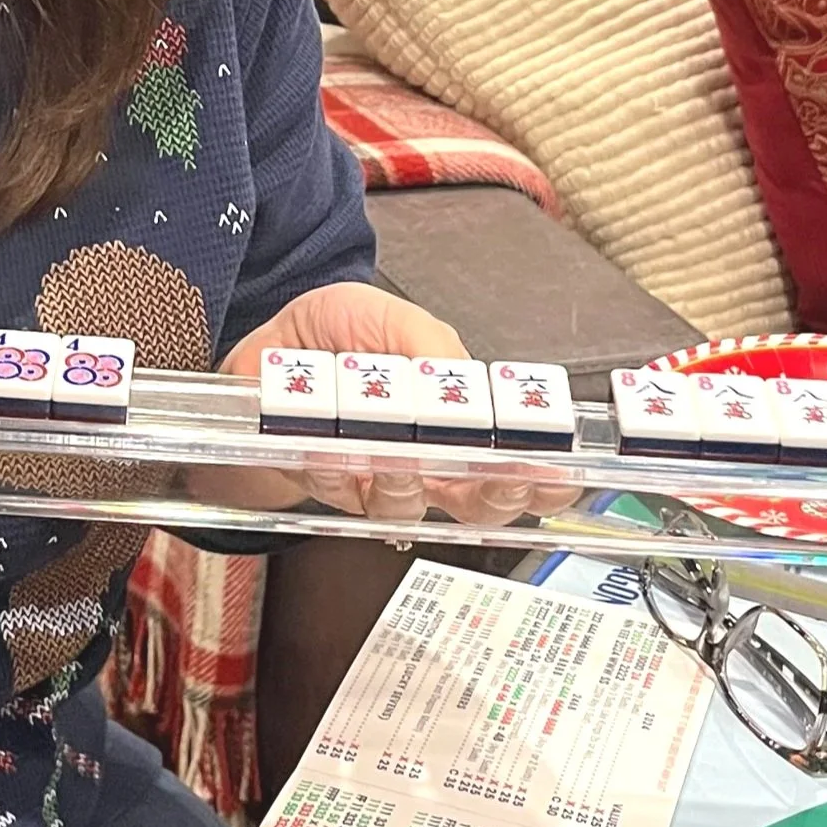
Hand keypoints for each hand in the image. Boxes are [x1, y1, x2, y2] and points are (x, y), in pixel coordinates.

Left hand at [218, 283, 569, 533]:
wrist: (267, 339)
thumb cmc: (338, 332)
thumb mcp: (396, 320)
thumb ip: (432, 348)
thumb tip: (463, 380)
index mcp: (455, 424)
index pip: (514, 464)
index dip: (541, 478)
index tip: (559, 470)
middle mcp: (421, 462)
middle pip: (474, 507)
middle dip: (494, 495)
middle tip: (496, 473)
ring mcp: (370, 478)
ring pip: (402, 505)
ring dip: (405, 479)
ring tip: (399, 452)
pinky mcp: (321, 482)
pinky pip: (334, 488)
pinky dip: (334, 466)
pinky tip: (330, 446)